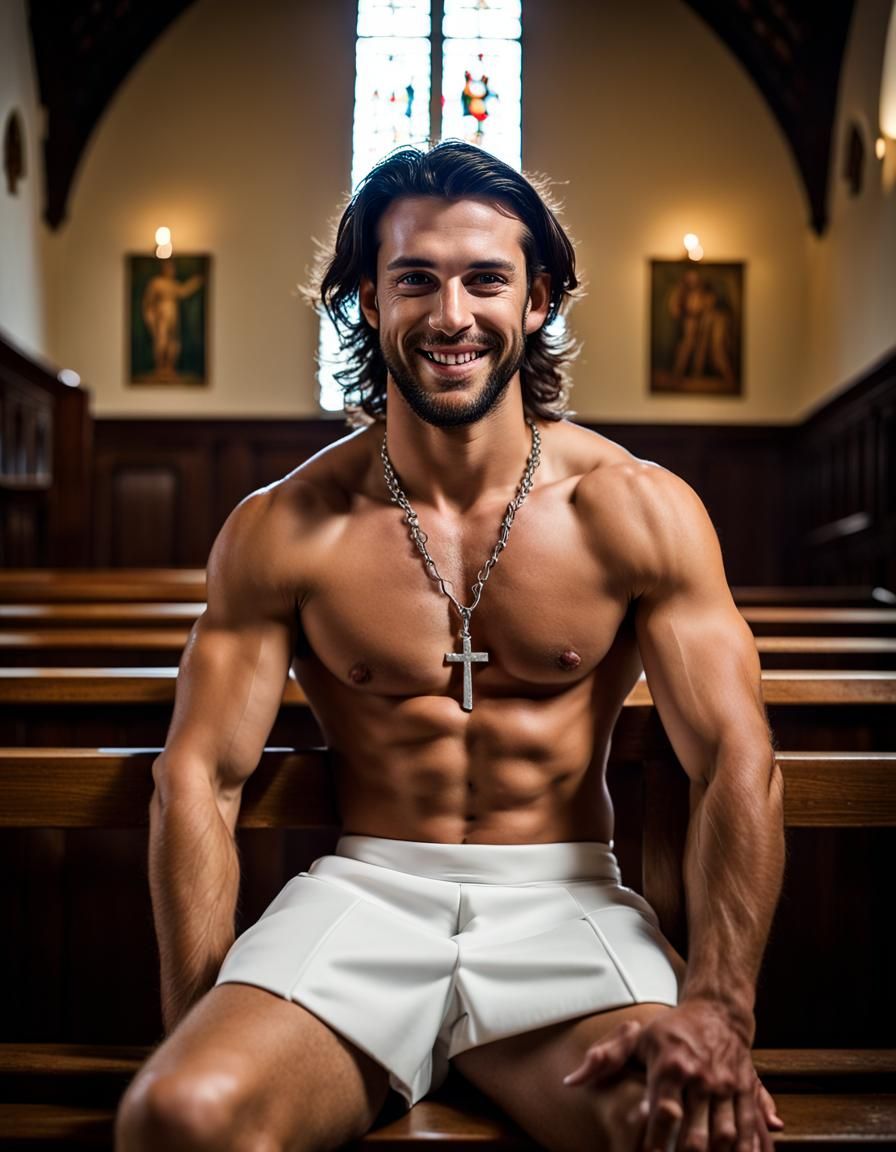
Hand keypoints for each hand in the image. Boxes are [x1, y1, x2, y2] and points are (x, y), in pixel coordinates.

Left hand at [563, 1001, 782, 1150]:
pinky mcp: (747, 1092)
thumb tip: (572, 1081)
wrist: (719, 1011)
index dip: (654, 1140)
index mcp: (671, 1065)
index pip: (663, 1110)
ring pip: (728, 1135)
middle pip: (698, 1132)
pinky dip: (751, 1149)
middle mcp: (702, 1078)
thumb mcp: (637, 1038)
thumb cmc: (672, 1029)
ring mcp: (727, 1087)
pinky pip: (751, 1127)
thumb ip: (604, 1060)